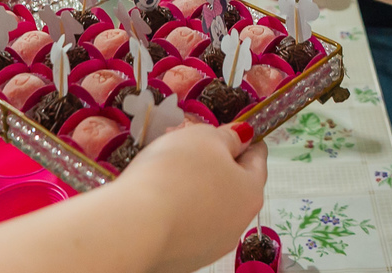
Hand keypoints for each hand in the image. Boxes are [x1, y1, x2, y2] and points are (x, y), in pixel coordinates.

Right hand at [118, 123, 265, 271]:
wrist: (134, 227)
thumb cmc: (174, 174)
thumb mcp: (204, 137)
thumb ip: (228, 137)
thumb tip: (241, 139)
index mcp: (251, 192)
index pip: (258, 160)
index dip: (246, 141)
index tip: (237, 132)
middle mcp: (238, 224)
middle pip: (232, 186)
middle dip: (215, 165)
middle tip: (191, 147)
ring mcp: (211, 246)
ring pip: (208, 208)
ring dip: (195, 190)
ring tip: (166, 173)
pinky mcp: (185, 259)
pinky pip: (185, 226)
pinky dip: (176, 211)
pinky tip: (156, 201)